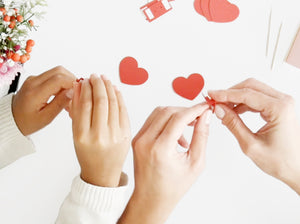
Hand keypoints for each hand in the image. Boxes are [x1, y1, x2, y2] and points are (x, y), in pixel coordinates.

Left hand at [12, 66, 75, 135]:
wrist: (12, 119)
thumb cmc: (28, 122)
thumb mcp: (46, 118)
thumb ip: (60, 104)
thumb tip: (72, 92)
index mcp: (35, 92)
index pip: (59, 79)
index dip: (72, 83)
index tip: (78, 92)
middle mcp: (33, 82)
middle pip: (59, 71)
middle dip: (71, 80)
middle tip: (75, 93)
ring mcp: (33, 79)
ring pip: (57, 71)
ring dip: (67, 80)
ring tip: (69, 95)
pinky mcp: (35, 79)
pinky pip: (52, 75)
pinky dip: (61, 82)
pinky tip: (62, 94)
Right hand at [71, 75, 130, 186]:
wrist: (103, 173)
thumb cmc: (87, 154)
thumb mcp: (75, 134)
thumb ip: (76, 111)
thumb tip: (80, 87)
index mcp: (82, 135)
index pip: (85, 104)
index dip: (86, 88)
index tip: (86, 80)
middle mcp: (99, 135)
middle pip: (100, 101)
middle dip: (98, 84)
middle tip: (95, 76)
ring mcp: (115, 135)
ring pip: (113, 103)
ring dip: (109, 87)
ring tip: (104, 80)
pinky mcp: (126, 134)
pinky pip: (123, 110)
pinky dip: (119, 97)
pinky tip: (115, 90)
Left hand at [118, 104, 211, 223]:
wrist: (151, 198)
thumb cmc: (173, 186)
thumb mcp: (195, 163)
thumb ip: (201, 136)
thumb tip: (206, 116)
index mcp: (160, 149)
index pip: (179, 118)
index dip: (195, 110)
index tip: (205, 107)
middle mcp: (146, 141)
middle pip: (168, 111)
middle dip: (186, 110)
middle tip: (199, 117)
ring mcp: (138, 139)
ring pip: (159, 112)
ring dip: (176, 114)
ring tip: (188, 127)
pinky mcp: (136, 138)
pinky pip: (152, 120)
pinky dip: (166, 121)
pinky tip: (176, 134)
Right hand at [208, 78, 299, 194]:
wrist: (297, 168)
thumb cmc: (282, 161)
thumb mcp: (251, 145)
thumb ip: (233, 124)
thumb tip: (219, 109)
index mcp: (279, 109)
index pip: (246, 94)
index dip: (225, 94)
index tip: (211, 95)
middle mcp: (283, 102)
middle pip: (250, 86)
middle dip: (230, 92)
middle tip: (215, 100)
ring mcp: (282, 103)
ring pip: (253, 90)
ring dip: (236, 97)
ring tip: (222, 108)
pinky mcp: (279, 108)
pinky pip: (257, 98)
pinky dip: (243, 102)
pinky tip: (233, 111)